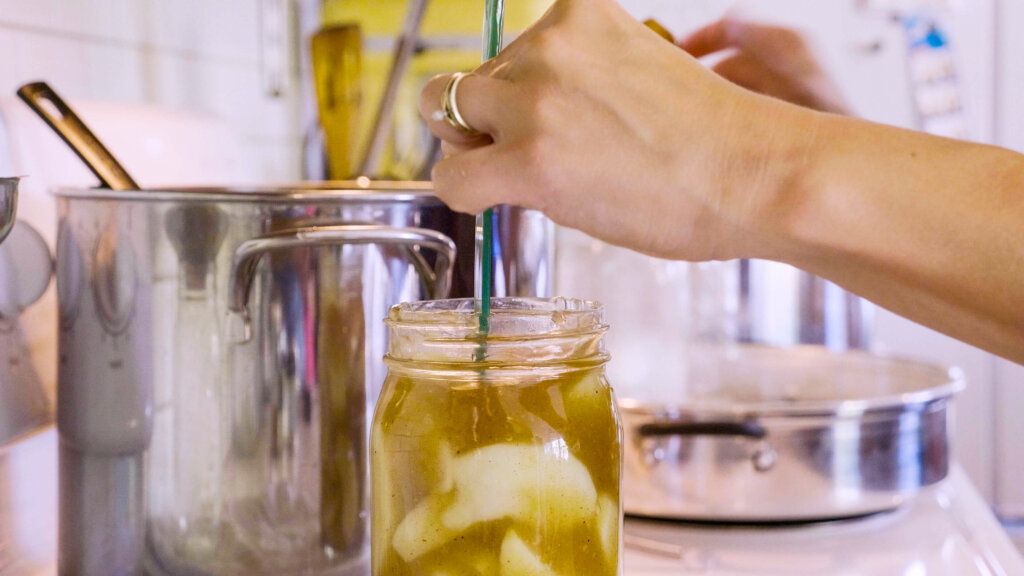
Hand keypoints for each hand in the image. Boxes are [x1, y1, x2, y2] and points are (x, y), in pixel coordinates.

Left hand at [419, 0, 817, 261]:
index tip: (536, 119)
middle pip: (471, 80)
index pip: (508, 47)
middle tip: (533, 155)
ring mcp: (537, 99)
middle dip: (489, 122)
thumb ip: (576, 74)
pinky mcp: (529, 159)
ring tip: (529, 177)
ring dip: (476, 151)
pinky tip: (496, 201)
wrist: (755, 174)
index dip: (511, 92)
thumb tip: (520, 116)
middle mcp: (550, 43)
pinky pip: (452, 179)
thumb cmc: (710, 138)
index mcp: (579, 11)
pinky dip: (462, 193)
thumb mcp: (638, 67)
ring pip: (448, 119)